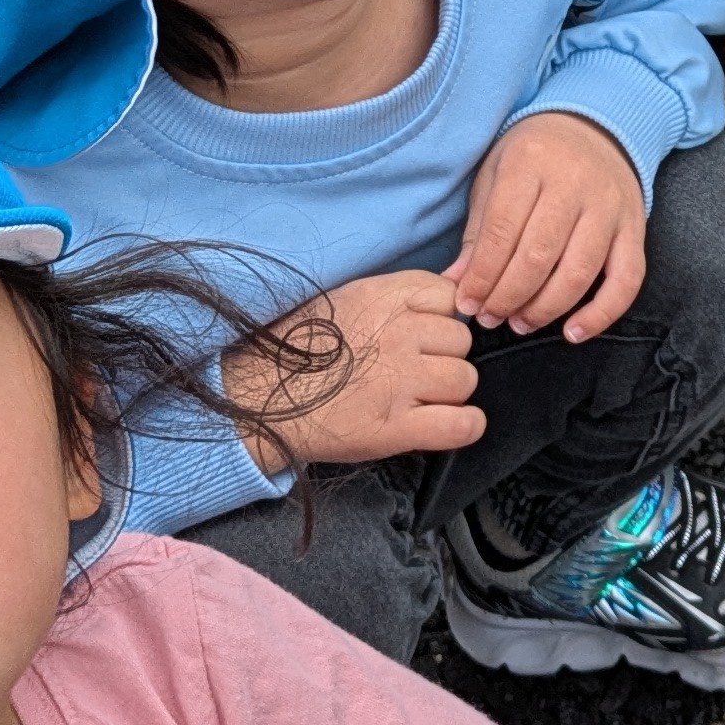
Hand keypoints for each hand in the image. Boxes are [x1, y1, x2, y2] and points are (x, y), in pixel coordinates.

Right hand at [225, 269, 481, 469]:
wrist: (259, 399)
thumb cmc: (297, 351)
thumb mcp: (345, 301)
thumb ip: (392, 301)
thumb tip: (438, 308)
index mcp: (383, 298)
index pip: (448, 296)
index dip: (440, 319)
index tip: (423, 335)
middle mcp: (398, 334)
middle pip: (461, 340)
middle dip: (444, 357)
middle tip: (414, 373)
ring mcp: (401, 381)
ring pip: (465, 380)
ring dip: (449, 393)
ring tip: (418, 400)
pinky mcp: (398, 428)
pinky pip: (463, 425)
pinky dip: (461, 427)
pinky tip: (443, 425)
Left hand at [452, 112, 647, 337]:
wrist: (595, 126)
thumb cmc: (535, 156)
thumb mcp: (497, 175)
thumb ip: (479, 230)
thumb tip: (457, 283)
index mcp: (530, 162)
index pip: (502, 232)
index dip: (481, 276)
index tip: (466, 303)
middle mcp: (574, 183)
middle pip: (539, 256)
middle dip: (508, 296)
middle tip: (488, 317)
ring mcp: (609, 207)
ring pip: (578, 272)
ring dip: (544, 309)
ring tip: (519, 323)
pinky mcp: (635, 228)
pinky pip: (627, 279)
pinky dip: (602, 313)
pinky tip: (573, 332)